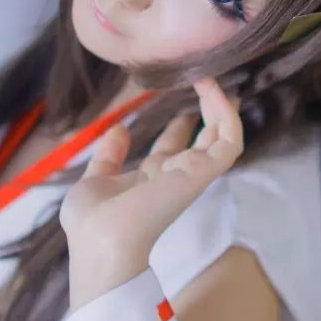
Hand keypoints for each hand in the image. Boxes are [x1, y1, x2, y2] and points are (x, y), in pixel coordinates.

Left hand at [62, 80, 243, 310]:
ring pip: (223, 138)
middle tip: (206, 80)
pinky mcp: (202, 172)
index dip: (181, 125)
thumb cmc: (92, 222)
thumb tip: (119, 130)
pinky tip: (214, 91)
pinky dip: (227, 115)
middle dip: (209, 111)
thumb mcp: (95, 179)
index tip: (182, 102)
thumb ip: (109, 156)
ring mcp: (192, 174)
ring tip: (211, 78)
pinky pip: (228, 142)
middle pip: (204, 141)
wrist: (101, 242)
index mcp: (150, 179)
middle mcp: (175, 176)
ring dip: (221, 106)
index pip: (172, 148)